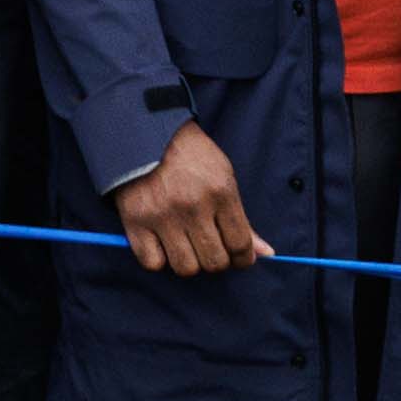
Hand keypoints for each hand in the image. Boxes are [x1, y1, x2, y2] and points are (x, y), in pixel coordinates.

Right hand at [110, 125, 261, 277]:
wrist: (146, 133)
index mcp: (219, 192)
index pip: (240, 245)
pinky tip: (163, 244)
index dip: (243, 258)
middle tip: (212, 248)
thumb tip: (265, 253)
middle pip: (214, 261)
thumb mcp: (224, 177)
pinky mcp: (135, 221)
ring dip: (190, 261)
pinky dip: (159, 259)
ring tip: (187, 246)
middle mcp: (192, 206)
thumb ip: (242, 219)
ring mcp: (162, 216)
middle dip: (218, 260)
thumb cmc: (191, 156)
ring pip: (185, 267)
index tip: (239, 258)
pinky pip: (153, 263)